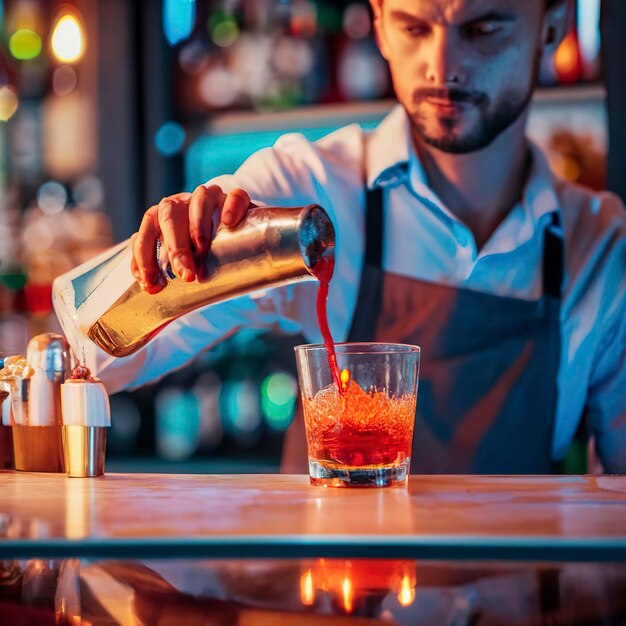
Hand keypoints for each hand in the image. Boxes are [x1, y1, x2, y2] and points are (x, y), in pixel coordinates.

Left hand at [131, 185, 251, 292]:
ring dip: (198, 225)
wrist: (236, 237)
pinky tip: (229, 222)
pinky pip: (235, 196)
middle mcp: (183, 204)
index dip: (145, 257)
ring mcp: (210, 199)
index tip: (153, 284)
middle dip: (175, 247)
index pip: (147, 230)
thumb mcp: (179, 260)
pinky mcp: (237, 200)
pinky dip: (231, 206)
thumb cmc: (200, 252)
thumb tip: (151, 287)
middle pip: (170, 214)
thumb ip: (162, 269)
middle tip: (185, 275)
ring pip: (200, 199)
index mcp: (163, 217)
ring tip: (202, 249)